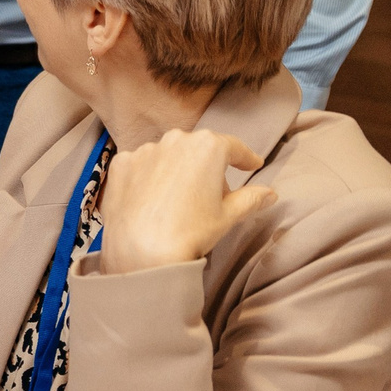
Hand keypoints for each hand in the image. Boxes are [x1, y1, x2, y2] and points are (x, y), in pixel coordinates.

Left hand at [95, 129, 278, 274]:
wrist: (141, 250)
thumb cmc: (191, 231)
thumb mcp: (229, 215)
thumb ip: (252, 199)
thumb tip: (270, 194)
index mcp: (208, 146)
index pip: (234, 148)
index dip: (245, 158)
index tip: (252, 164)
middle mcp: (174, 140)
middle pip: (198, 151)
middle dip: (208, 168)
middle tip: (212, 195)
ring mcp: (144, 150)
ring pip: (168, 157)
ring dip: (176, 172)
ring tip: (178, 203)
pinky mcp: (120, 164)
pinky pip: (141, 167)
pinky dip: (148, 179)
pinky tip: (151, 201)